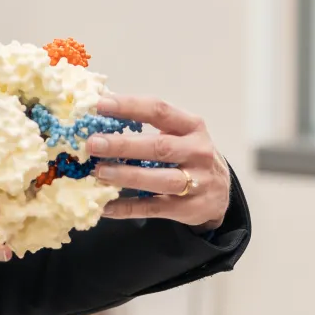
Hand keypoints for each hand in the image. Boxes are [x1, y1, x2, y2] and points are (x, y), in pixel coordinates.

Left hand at [86, 95, 230, 230]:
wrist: (221, 191)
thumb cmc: (188, 153)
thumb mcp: (178, 132)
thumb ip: (147, 122)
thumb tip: (100, 110)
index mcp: (191, 126)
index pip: (159, 110)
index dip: (129, 106)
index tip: (100, 105)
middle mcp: (198, 152)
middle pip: (159, 147)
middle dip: (123, 145)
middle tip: (94, 144)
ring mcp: (198, 182)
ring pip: (160, 179)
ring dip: (127, 176)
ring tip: (99, 172)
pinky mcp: (190, 208)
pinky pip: (154, 208)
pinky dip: (128, 208)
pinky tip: (106, 206)